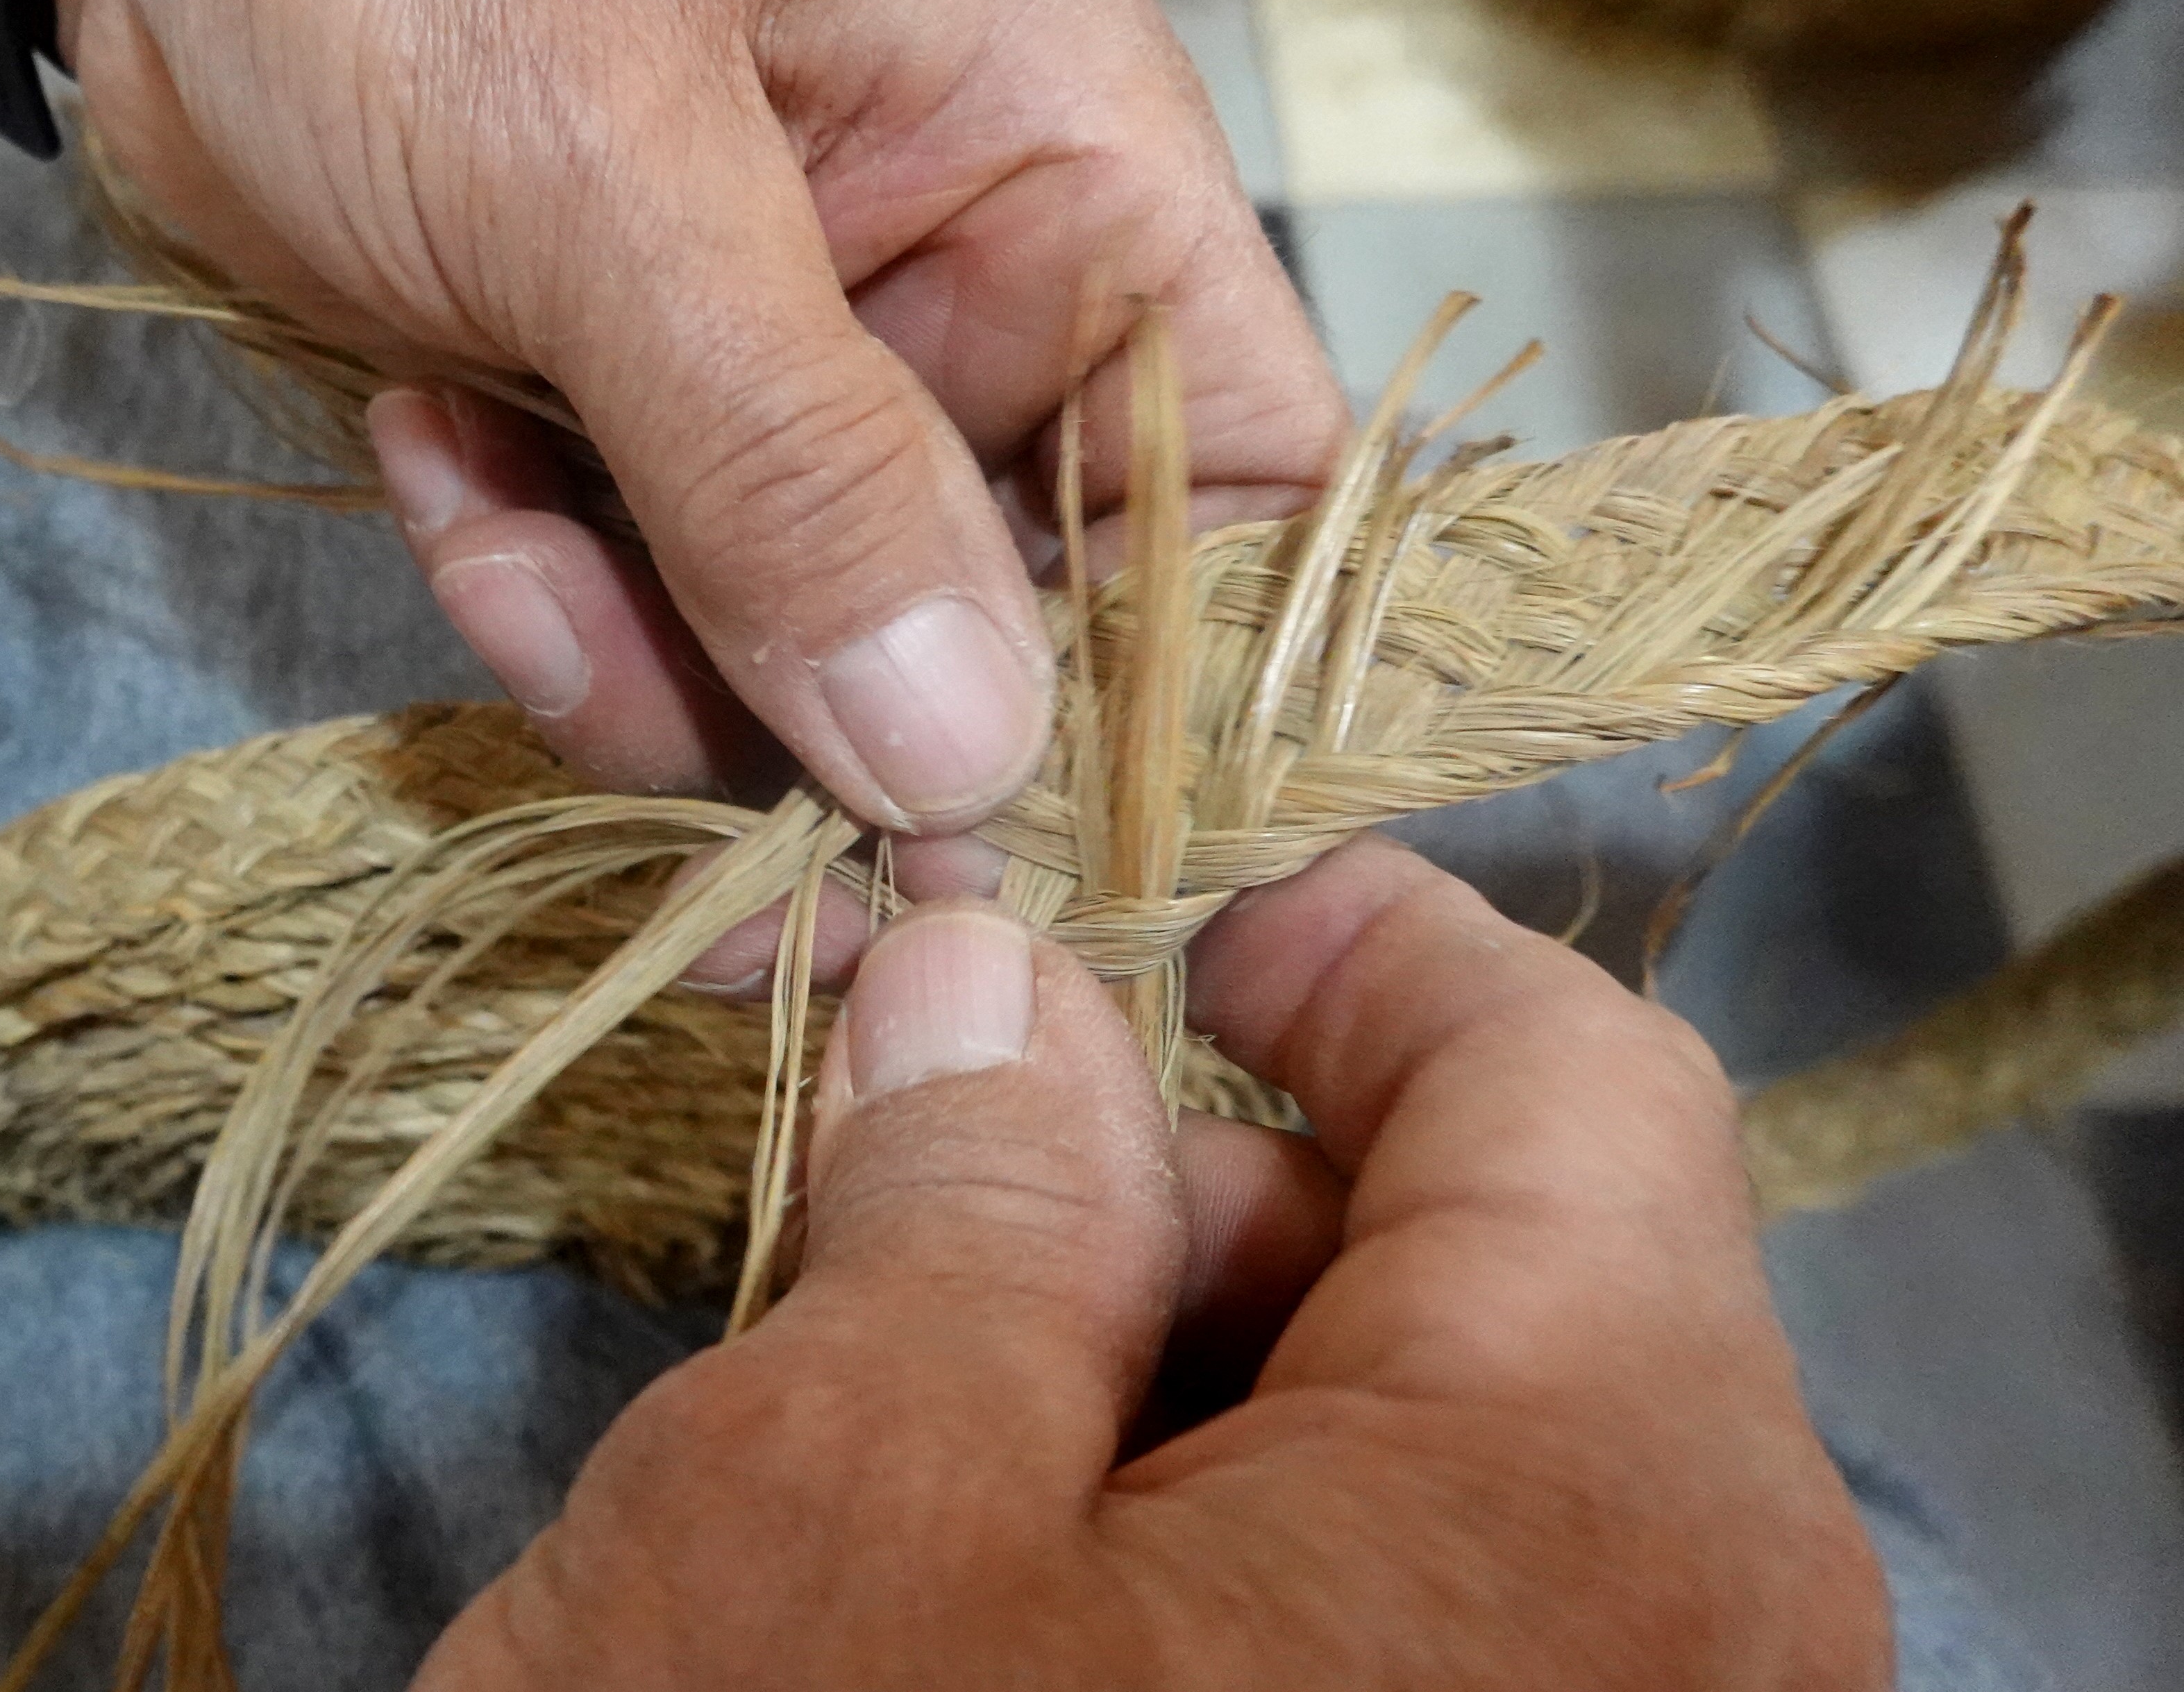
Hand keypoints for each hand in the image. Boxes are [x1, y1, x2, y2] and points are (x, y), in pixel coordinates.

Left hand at [42, 0, 1338, 827]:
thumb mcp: (610, 161)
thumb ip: (794, 462)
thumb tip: (968, 754)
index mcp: (1061, 168)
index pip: (1254, 488)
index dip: (1186, 694)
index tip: (1037, 844)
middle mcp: (961, 295)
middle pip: (1016, 635)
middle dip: (855, 739)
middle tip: (738, 852)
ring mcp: (788, 379)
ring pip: (806, 666)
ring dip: (644, 662)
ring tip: (496, 527)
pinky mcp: (630, 433)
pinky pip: (642, 619)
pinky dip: (533, 592)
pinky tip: (431, 450)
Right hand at [417, 840, 1889, 1691]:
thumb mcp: (834, 1497)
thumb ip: (969, 1193)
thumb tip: (1008, 988)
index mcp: (1610, 1501)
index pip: (1572, 1076)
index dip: (1361, 949)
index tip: (1167, 923)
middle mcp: (1706, 1671)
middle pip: (1515, 1284)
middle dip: (1221, 1197)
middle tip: (938, 1207)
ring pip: (1444, 1482)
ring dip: (1190, 1396)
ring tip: (928, 1458)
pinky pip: (1411, 1657)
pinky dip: (1219, 1576)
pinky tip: (997, 1636)